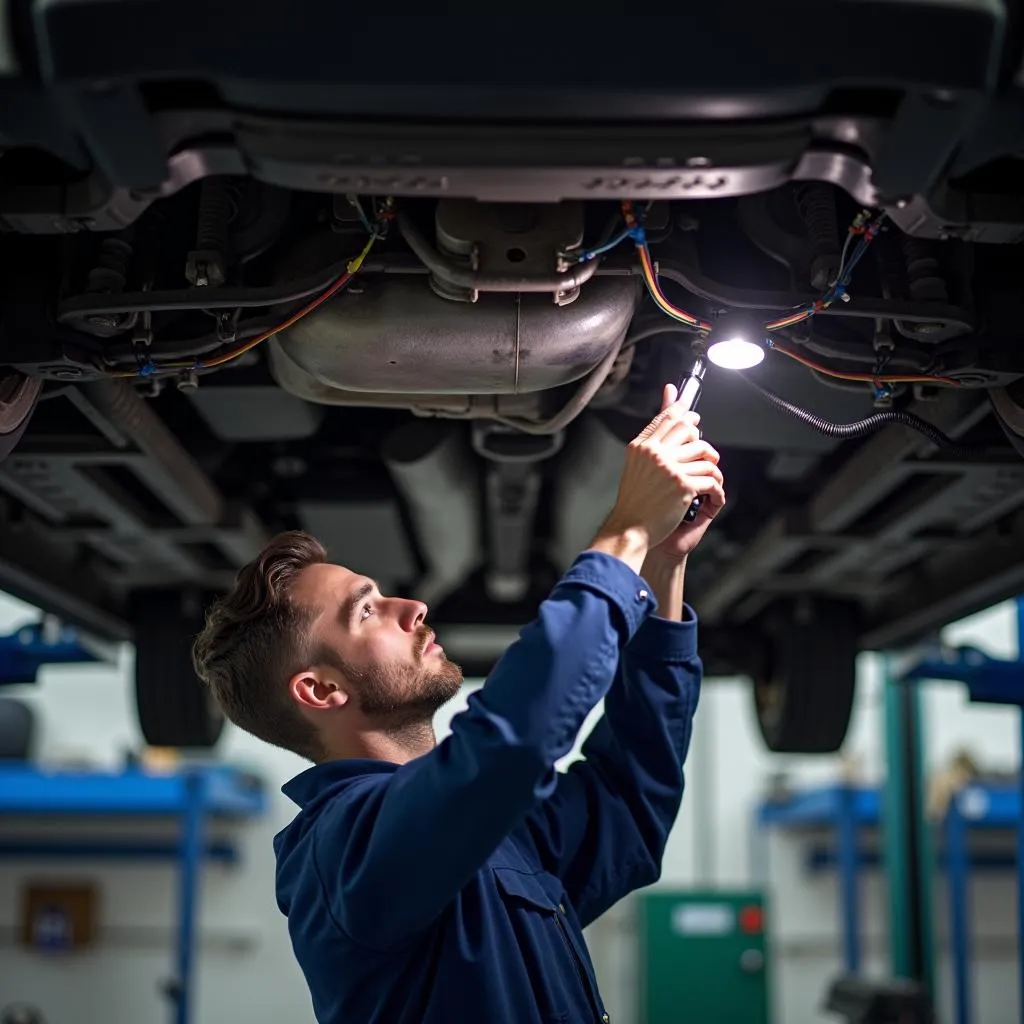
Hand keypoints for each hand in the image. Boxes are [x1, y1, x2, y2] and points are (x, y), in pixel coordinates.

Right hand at [592, 385, 723, 569]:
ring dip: (713, 468)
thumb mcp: (636, 467)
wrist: (629, 528)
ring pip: (704, 453)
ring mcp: (669, 468)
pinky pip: (711, 478)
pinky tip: (713, 496)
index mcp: (641, 447)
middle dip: (701, 440)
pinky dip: (717, 490)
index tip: (691, 410)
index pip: (666, 419)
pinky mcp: (683, 485)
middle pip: (688, 429)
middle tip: (707, 454)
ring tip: (711, 479)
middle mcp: (654, 453)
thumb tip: (662, 427)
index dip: (681, 410)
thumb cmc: (634, 501)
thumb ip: (651, 447)